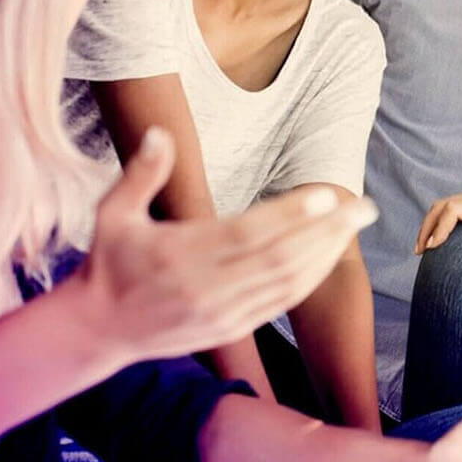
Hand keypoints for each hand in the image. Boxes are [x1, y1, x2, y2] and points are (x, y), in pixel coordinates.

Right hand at [75, 127, 377, 364]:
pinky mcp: (229, 330)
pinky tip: (328, 256)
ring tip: (355, 226)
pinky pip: (279, 304)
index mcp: (179, 256)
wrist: (98, 330)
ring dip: (326, 254)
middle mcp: (206, 289)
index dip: (291, 216)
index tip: (327, 195)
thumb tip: (158, 131)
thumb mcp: (111, 214)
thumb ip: (141, 174)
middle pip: (280, 259)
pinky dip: (309, 279)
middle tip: (363, 207)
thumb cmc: (109, 263)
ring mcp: (221, 314)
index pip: (247, 234)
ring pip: (287, 284)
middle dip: (328, 232)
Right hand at [415, 184, 461, 263]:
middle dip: (427, 226)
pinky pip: (455, 209)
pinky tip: (441, 240)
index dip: (439, 227)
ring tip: (424, 248)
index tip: (432, 247)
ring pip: (446, 205)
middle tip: (419, 251)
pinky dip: (441, 221)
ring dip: (432, 223)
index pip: (454, 209)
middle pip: (443, 205)